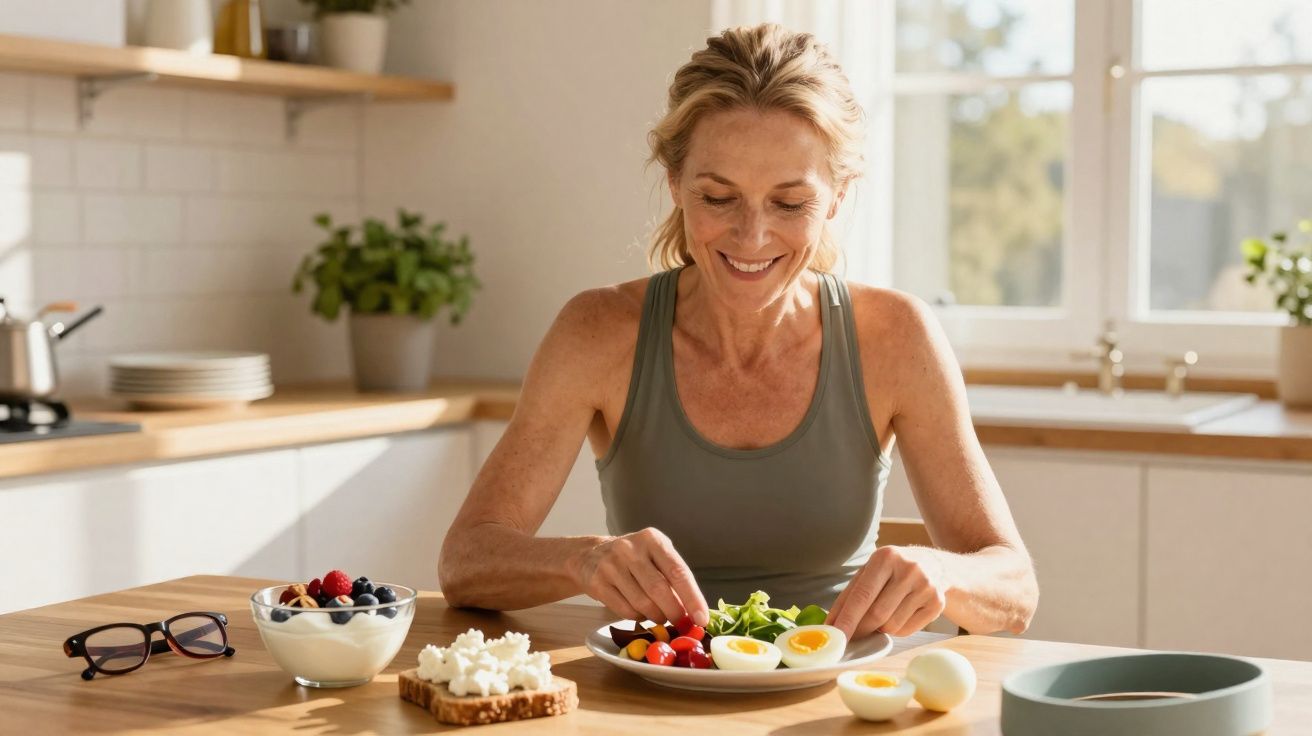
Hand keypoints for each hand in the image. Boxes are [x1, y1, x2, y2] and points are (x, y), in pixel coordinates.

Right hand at [568, 527, 708, 626]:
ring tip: (660, 615)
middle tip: (681, 623)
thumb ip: (673, 578)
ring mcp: (611, 565)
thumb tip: (694, 611)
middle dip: (675, 612)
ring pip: (642, 603)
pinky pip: (625, 610)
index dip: (692, 598)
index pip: (678, 571)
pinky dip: (638, 617)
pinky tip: (641, 612)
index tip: (702, 618)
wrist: (589, 555)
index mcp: (652, 539)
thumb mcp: (655, 556)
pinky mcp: (597, 583)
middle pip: (659, 589)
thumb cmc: (633, 558)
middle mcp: (630, 549)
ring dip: (656, 616)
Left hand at [826, 546, 948, 638]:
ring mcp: (926, 587)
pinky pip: (907, 630)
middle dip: (861, 629)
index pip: (862, 595)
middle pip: (877, 614)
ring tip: (882, 615)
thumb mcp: (871, 570)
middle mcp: (908, 569)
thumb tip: (832, 623)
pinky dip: (896, 630)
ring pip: (892, 625)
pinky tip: (898, 615)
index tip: (835, 634)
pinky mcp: (937, 603)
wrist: (934, 565)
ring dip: (879, 629)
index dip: (847, 618)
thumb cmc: (893, 570)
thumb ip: (851, 594)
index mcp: (886, 557)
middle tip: (851, 635)